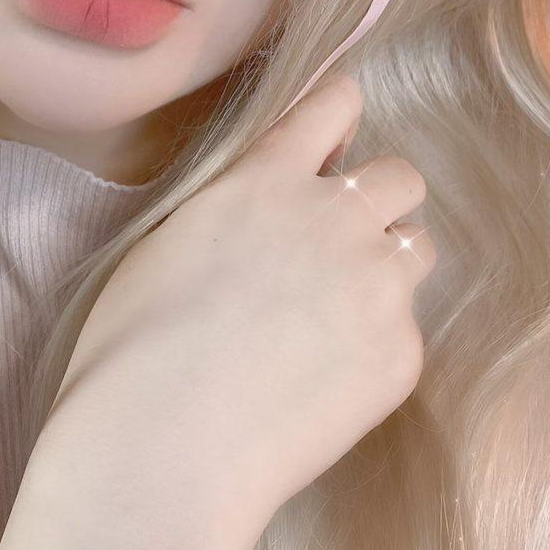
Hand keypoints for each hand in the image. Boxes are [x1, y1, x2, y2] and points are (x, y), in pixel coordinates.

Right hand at [47, 73, 434, 536]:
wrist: (164, 446)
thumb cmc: (133, 346)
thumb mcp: (173, 238)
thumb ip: (240, 202)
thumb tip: (276, 198)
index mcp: (269, 180)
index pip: (336, 104)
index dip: (340, 115)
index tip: (336, 140)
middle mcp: (337, 217)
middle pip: (402, 176)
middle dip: (378, 199)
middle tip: (338, 246)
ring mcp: (377, 285)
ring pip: (416, 249)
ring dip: (386, 267)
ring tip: (336, 317)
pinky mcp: (401, 354)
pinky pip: (405, 330)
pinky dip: (375, 347)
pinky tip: (324, 384)